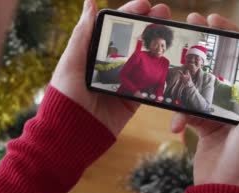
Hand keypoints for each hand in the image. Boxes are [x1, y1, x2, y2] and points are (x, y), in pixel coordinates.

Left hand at [51, 0, 170, 135]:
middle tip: (165, 13)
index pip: (114, 28)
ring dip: (158, 45)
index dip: (130, 14)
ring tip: (172, 32)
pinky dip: (160, 72)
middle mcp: (108, 66)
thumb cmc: (65, 96)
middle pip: (133, 40)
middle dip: (149, 25)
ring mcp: (121, 82)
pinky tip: (172, 59)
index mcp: (92, 53)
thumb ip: (83, 33)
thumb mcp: (71, 62)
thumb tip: (90, 2)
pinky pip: (149, 84)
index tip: (145, 4)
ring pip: (144, 59)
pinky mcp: (131, 100)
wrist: (71, 134)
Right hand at [170, 13, 238, 192]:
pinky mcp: (203, 129)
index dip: (230, 36)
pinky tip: (174, 127)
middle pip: (218, 68)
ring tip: (172, 76)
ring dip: (185, 85)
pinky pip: (186, 112)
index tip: (211, 20)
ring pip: (198, 89)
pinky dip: (178, 117)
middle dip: (203, 49)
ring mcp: (220, 116)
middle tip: (187, 29)